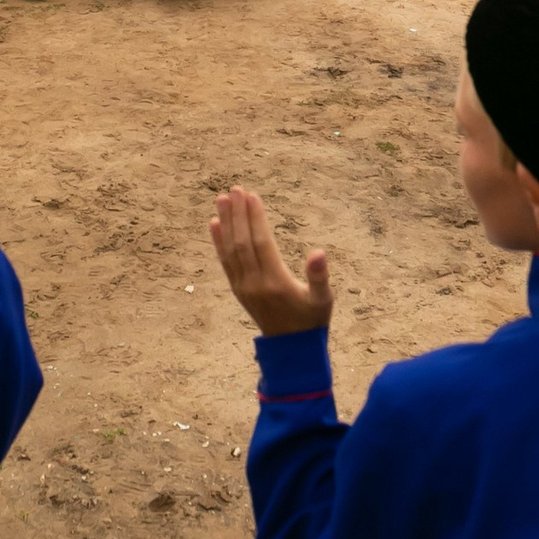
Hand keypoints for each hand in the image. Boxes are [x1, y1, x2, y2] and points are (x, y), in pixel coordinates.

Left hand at [209, 186, 331, 335]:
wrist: (291, 349)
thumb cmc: (311, 320)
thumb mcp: (323, 300)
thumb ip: (319, 276)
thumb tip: (319, 252)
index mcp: (276, 282)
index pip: (262, 243)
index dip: (255, 218)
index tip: (252, 195)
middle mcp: (255, 283)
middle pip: (242, 242)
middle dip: (238, 214)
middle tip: (234, 189)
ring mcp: (243, 287)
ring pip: (230, 250)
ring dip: (226, 223)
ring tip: (221, 199)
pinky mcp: (238, 289)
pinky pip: (225, 262)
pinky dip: (218, 242)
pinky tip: (214, 224)